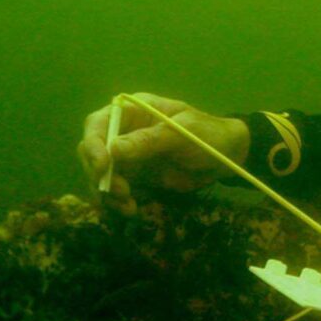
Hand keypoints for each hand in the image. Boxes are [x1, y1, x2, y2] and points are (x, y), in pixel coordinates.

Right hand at [77, 93, 249, 207]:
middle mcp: (124, 131)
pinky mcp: (135, 175)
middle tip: (120, 192)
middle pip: (92, 151)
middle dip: (99, 174)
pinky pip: (115, 189)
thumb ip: (150, 140)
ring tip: (127, 206)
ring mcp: (128, 155)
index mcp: (134, 110)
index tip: (103, 166)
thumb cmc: (209, 134)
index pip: (98, 123)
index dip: (94, 144)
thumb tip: (114, 149)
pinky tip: (131, 209)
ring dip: (107, 192)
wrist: (228, 157)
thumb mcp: (183, 133)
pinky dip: (117, 201)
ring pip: (100, 173)